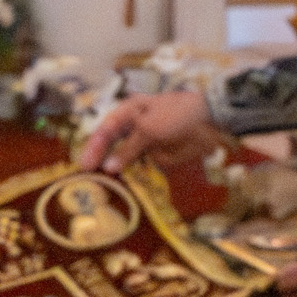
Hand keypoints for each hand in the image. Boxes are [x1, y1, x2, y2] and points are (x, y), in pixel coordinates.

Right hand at [80, 89, 230, 175]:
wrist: (211, 122)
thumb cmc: (177, 116)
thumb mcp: (148, 129)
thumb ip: (128, 148)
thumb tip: (108, 167)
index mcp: (130, 111)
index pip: (106, 129)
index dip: (94, 147)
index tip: (85, 165)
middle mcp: (134, 126)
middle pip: (112, 144)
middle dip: (101, 159)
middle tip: (88, 176)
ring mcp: (146, 142)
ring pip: (125, 158)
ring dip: (116, 170)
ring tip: (102, 184)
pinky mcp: (158, 155)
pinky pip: (142, 167)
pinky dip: (134, 176)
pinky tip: (124, 185)